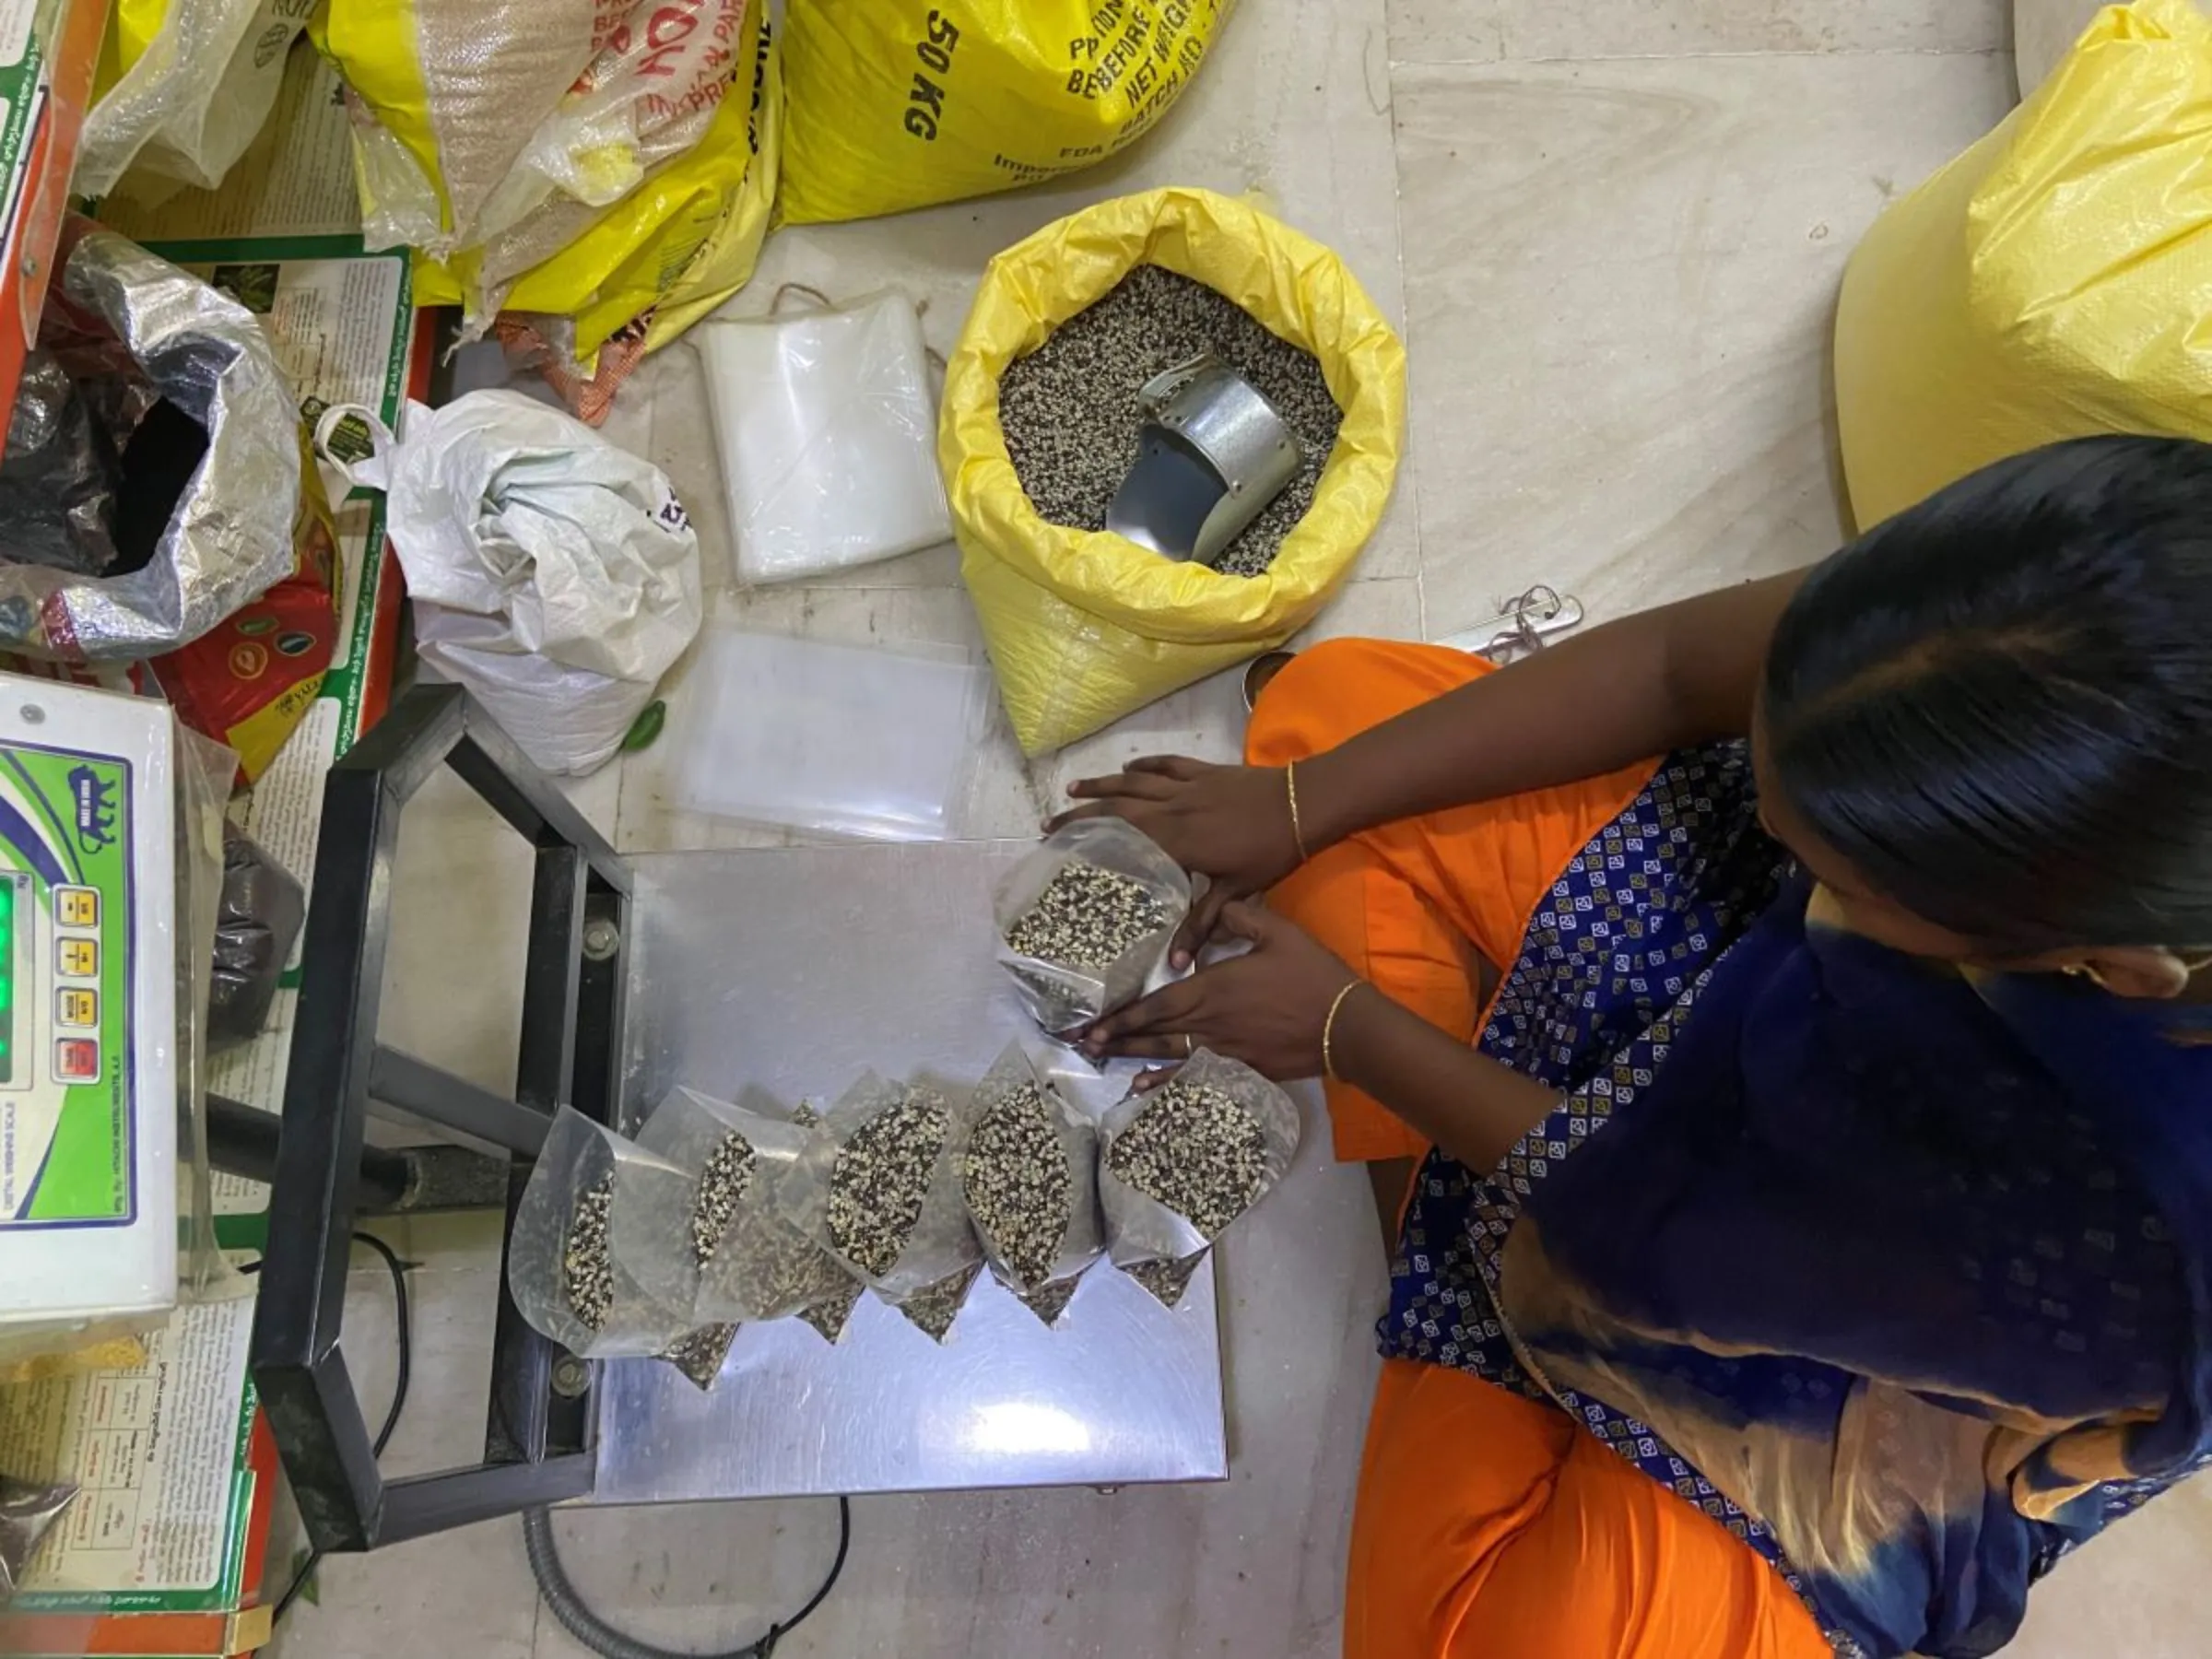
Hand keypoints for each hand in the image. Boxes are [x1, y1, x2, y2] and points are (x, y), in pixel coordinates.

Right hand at [1046, 756, 1305, 964]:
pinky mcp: (1205, 771)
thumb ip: (1202, 924)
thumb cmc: (1270, 852)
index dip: (1089, 841)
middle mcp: (1173, 809)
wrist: (1302, 805)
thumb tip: (1176, 964)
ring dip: (1102, 785)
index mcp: (1177, 840)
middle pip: (1117, 808)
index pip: (1122, 838)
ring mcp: (1188, 786)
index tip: (1060, 847)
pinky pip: (1166, 765)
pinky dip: (1144, 765)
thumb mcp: (1236, 891)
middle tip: (1052, 824)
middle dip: (1081, 815)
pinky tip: (1127, 766)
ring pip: (1135, 782)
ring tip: (1073, 790)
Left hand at [1081, 901, 1360, 1080]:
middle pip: (1153, 1030)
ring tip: (1100, 1060)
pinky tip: (1143, 1086)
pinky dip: (1165, 1081)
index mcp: (1214, 987)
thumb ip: (1241, 916)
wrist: (1345, 1025)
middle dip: (1115, 1036)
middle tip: (1081, 1042)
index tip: (1092, 1020)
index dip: (1123, 1012)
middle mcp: (1210, 1022)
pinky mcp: (1240, 1069)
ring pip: (1167, 1053)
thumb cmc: (1311, 975)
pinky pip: (1194, 1076)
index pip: (1157, 1002)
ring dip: (1132, 1056)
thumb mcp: (1278, 932)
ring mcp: (1223, 1050)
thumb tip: (1216, 907)